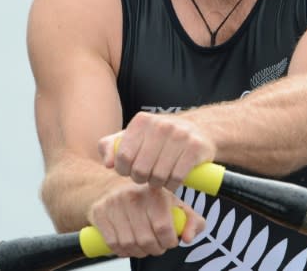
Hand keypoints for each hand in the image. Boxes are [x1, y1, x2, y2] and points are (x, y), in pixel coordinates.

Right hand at [87, 181, 204, 257]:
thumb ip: (191, 221)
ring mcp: (115, 203)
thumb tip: (187, 238)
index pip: (163, 227)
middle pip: (146, 239)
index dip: (169, 242)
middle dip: (155, 249)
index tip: (170, 243)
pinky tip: (129, 247)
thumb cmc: (152, 201)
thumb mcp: (175, 206)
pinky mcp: (99, 212)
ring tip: (144, 247)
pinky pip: (112, 243)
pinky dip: (123, 251)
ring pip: (129, 244)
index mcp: (157, 192)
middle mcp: (135, 196)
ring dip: (139, 253)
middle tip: (157, 247)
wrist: (117, 188)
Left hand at [99, 111, 215, 192]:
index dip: (124, 170)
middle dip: (141, 179)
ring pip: (159, 176)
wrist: (197, 130)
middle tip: (147, 177)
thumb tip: (108, 163)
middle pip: (140, 169)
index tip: (131, 171)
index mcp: (142, 121)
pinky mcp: (195, 147)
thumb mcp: (133, 137)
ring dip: (158, 184)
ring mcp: (180, 135)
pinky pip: (177, 177)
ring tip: (160, 179)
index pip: (123, 156)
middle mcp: (161, 125)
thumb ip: (110, 146)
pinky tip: (172, 181)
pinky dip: (173, 185)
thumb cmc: (159, 138)